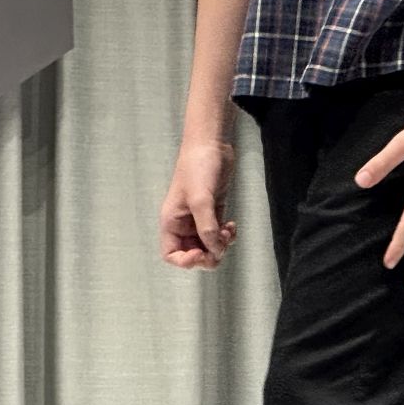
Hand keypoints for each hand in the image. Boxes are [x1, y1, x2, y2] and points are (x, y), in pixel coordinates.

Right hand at [160, 137, 238, 269]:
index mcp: (171, 222)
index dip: (185, 261)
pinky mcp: (214, 211)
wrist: (211, 144)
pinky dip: (226, 235)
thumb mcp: (200, 199)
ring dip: (220, 244)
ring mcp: (199, 218)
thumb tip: (215, 251)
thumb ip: (206, 227)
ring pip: (208, 245)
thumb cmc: (198, 169)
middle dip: (208, 255)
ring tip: (228, 231)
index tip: (201, 253)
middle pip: (192, 253)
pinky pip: (218, 234)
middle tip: (221, 247)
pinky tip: (232, 226)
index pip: (171, 254)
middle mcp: (183, 223)